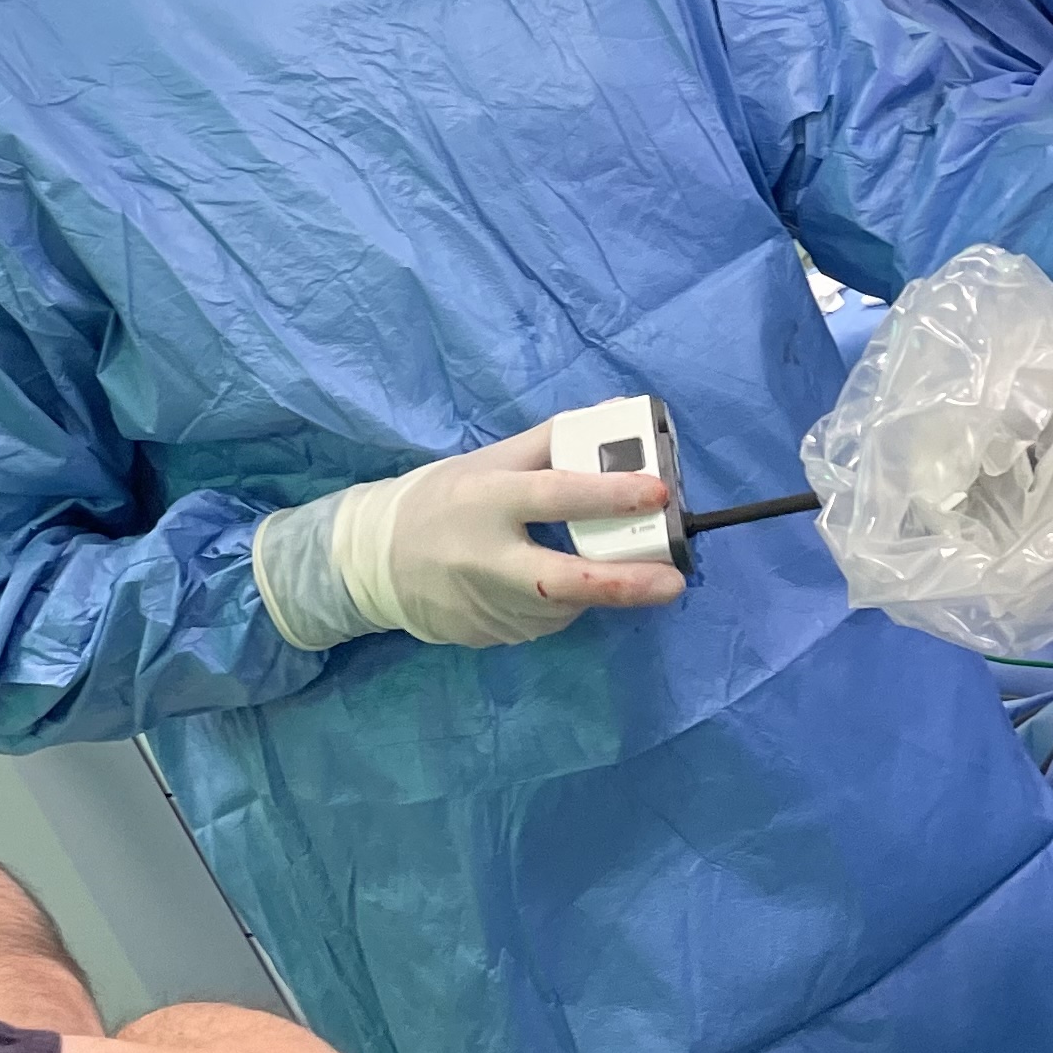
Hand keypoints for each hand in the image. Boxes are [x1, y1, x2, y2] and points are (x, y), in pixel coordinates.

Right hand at [335, 420, 689, 648]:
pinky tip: (550, 587)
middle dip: (624, 584)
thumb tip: (618, 416)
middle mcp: (487, 559)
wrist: (378, 561)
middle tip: (674, 582)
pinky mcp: (488, 636)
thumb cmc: (446, 498)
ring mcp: (487, 607)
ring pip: (562, 605)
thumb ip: (554, 441)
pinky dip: (561, 605)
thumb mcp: (492, 460)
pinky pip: (541, 623)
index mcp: (490, 500)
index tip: (658, 493)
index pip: (555, 496)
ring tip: (604, 568)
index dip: (608, 494)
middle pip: (563, 579)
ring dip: (594, 591)